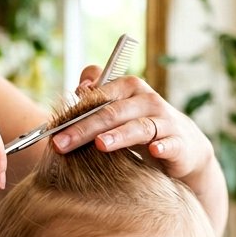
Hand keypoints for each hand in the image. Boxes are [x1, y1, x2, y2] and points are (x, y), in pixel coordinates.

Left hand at [51, 66, 227, 234]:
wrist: (183, 146)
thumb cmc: (140, 125)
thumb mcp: (117, 108)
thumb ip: (97, 94)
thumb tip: (80, 86)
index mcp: (128, 88)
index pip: (97, 98)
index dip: (73, 113)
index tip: (52, 129)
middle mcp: (146, 100)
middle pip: (111, 113)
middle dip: (84, 128)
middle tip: (61, 143)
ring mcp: (164, 121)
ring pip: (138, 127)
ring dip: (119, 135)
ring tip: (101, 145)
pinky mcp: (178, 143)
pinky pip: (170, 144)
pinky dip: (162, 146)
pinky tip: (153, 151)